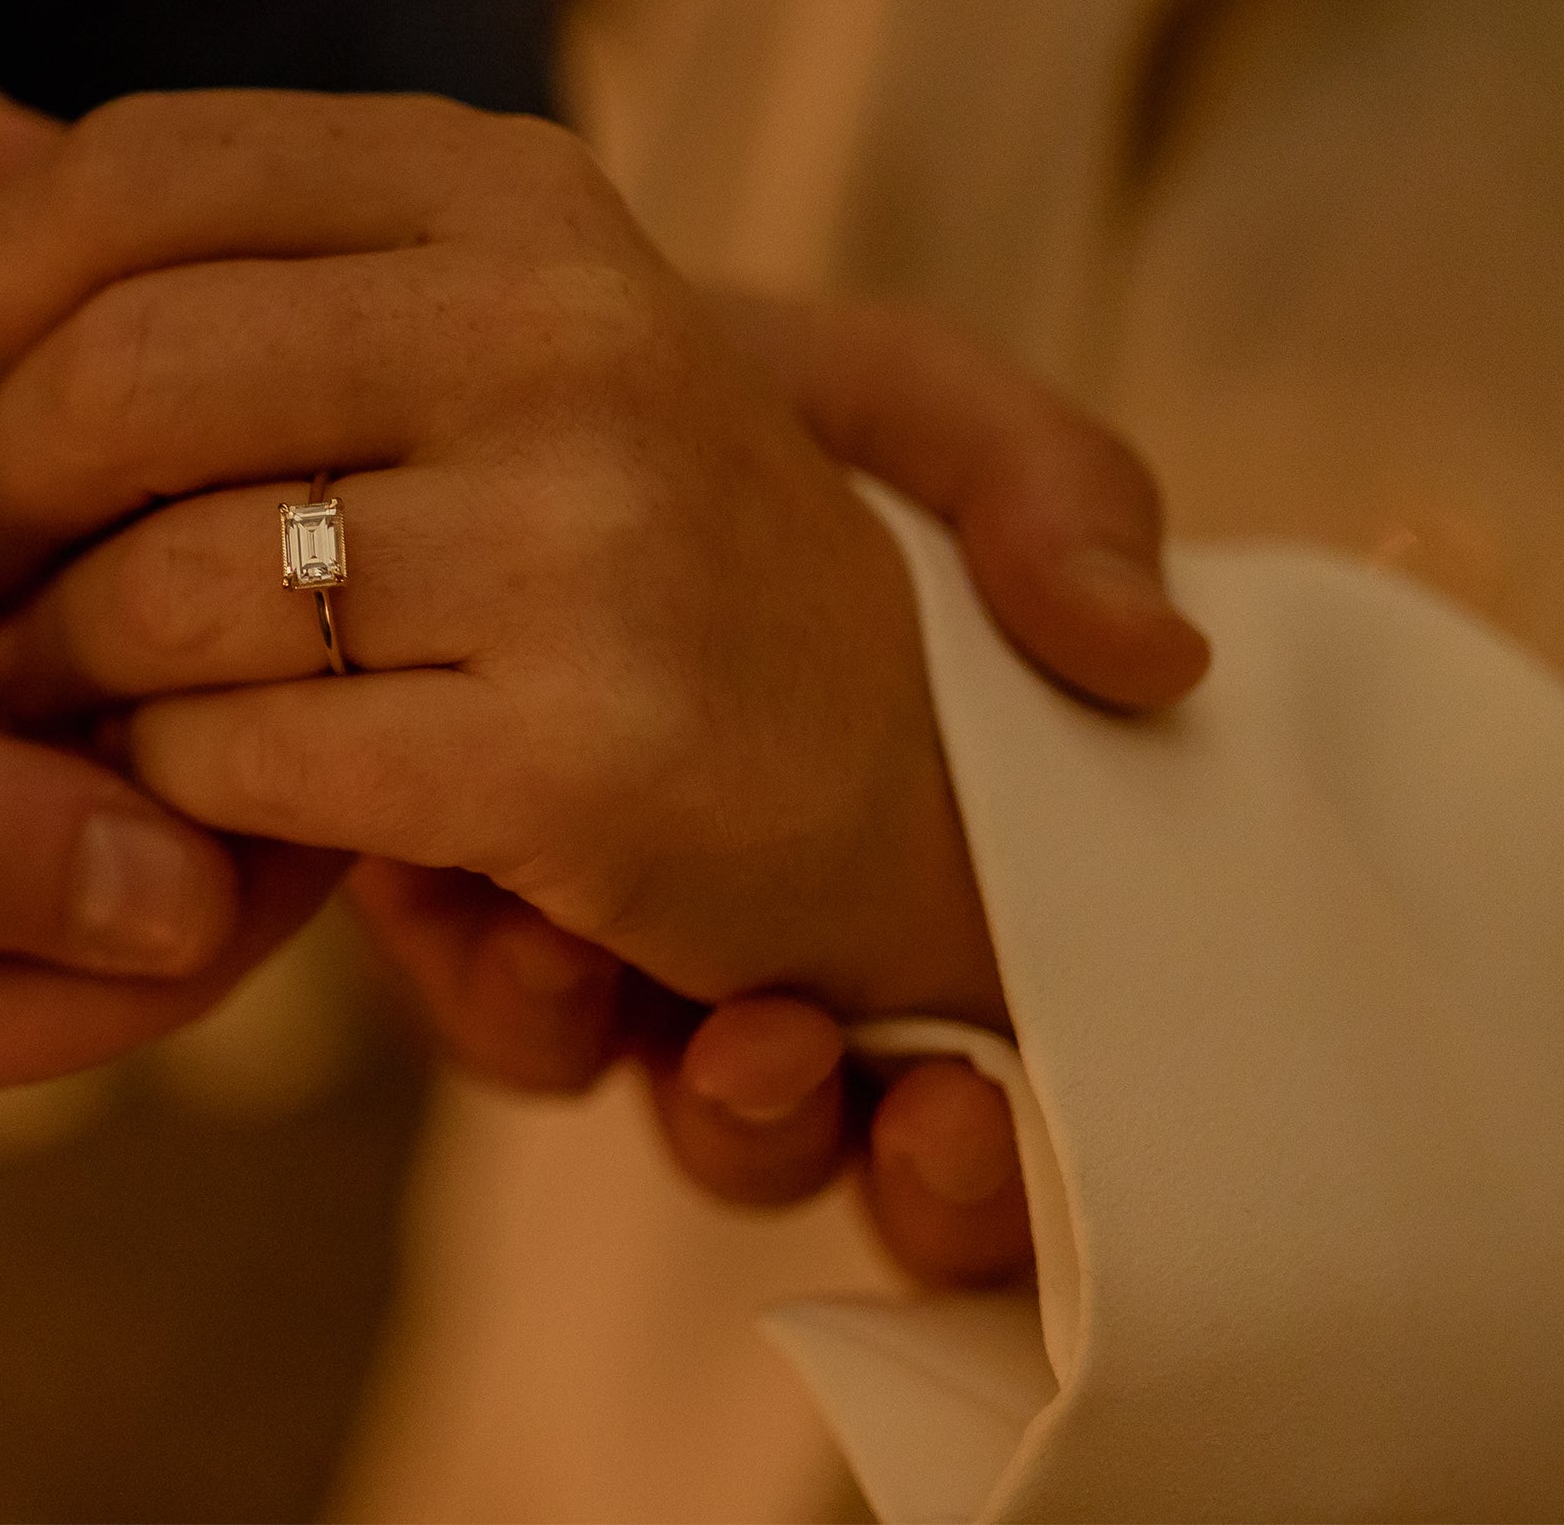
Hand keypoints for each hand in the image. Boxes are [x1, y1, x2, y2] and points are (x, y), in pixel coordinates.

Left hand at [0, 85, 988, 1014]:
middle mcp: (566, 329)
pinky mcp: (583, 754)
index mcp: (512, 188)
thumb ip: (196, 232)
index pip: (132, 172)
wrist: (878, 769)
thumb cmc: (597, 531)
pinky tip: (185, 773)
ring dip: (55, 657)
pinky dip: (166, 778)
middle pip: (115, 373)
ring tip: (61, 682)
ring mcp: (590, 542)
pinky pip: (239, 757)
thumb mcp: (441, 326)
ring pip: (159, 585)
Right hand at [0, 305, 338, 1135]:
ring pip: (126, 658)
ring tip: (210, 344)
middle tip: (312, 455)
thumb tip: (182, 908)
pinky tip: (64, 281)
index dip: (273, 837)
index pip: (138, 967)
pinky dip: (72, 418)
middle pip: (161, 816)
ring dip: (177, 515)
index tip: (347, 648)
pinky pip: (44, 531)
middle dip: (247, 660)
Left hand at [338, 295, 1207, 1285]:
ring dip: (744, 1119)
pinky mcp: (438, 911)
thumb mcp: (863, 393)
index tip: (992, 1097)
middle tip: (933, 1124)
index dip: (996, 1144)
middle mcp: (781, 943)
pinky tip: (525, 935)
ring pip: (711, 1131)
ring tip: (747, 1041)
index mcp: (908, 853)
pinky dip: (525, 1009)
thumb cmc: (654, 393)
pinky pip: (510, 1033)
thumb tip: (1162, 648)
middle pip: (873, 1161)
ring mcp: (608, 950)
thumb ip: (1029, 476)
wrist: (401, 386)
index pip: (991, 1065)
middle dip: (918, 1178)